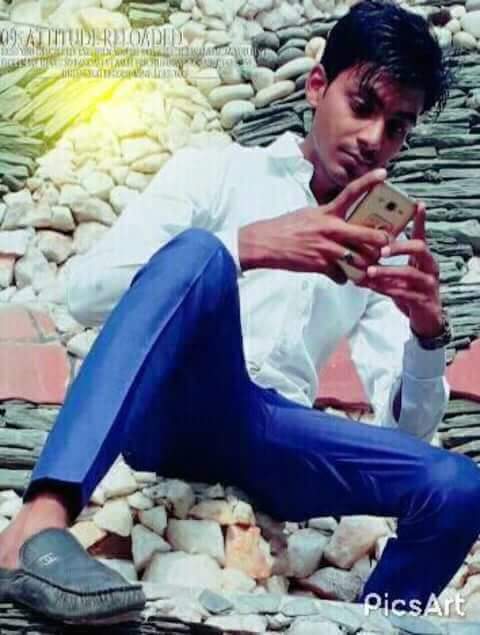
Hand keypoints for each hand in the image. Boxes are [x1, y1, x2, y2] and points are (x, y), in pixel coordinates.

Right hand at [239, 169, 389, 283]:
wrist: (265, 244)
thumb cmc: (285, 228)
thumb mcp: (309, 215)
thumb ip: (328, 217)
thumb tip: (344, 222)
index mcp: (327, 213)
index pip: (351, 193)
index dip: (369, 181)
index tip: (384, 173)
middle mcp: (330, 229)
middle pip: (368, 235)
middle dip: (381, 242)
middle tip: (386, 244)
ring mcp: (326, 248)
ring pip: (359, 259)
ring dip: (365, 264)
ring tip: (366, 264)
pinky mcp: (320, 265)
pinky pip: (342, 275)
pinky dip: (344, 278)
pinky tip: (341, 275)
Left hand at [358, 203, 443, 336]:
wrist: (424, 319)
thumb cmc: (409, 291)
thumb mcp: (399, 274)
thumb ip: (386, 263)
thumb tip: (361, 249)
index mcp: (423, 258)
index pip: (422, 235)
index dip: (420, 220)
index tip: (417, 205)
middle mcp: (429, 267)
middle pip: (420, 248)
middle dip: (399, 246)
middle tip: (381, 249)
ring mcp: (428, 284)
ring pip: (409, 273)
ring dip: (387, 271)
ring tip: (369, 271)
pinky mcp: (423, 301)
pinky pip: (404, 293)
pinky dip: (386, 289)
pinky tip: (372, 287)